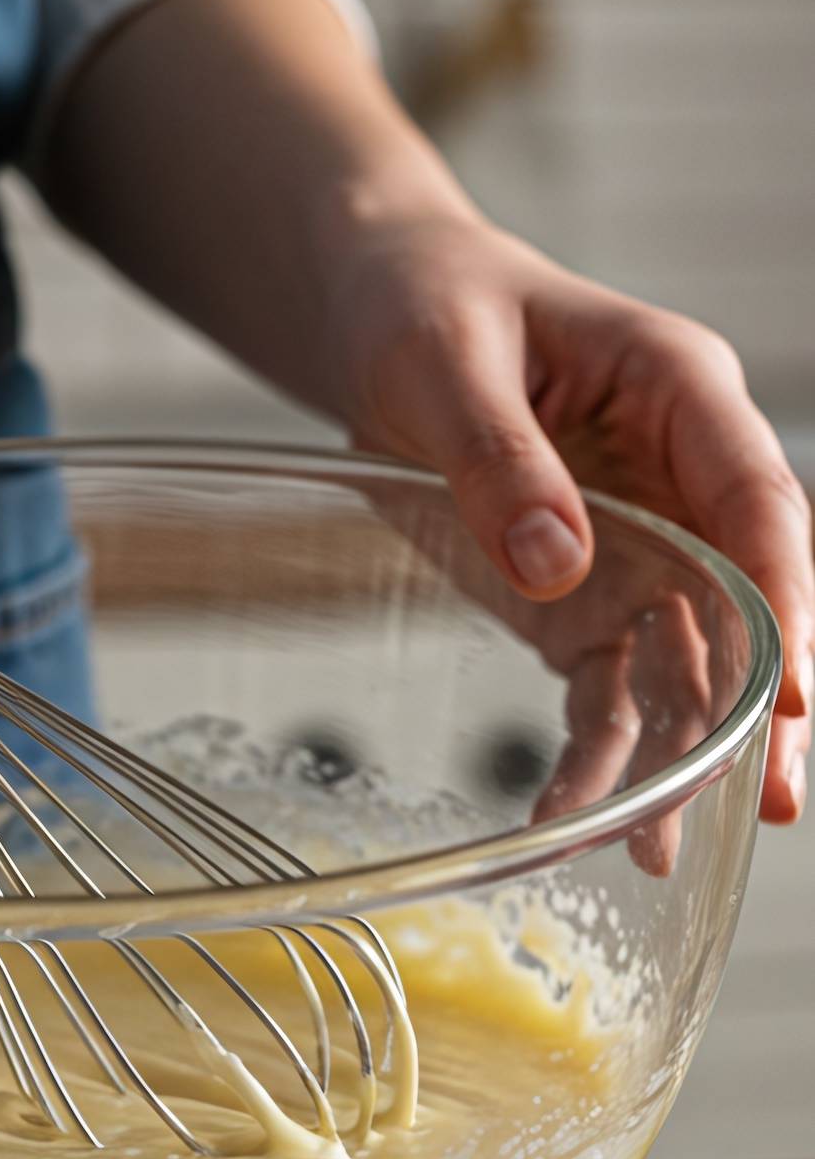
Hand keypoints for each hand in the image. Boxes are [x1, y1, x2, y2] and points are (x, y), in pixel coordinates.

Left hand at [317, 212, 812, 824]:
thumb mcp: (444, 363)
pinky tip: (577, 821)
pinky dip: (596, 754)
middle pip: (748, 599)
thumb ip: (497, 457)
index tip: (789, 689)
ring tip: (668, 850)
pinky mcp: (583, 598)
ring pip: (687, 661)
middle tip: (777, 799)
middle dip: (764, 705)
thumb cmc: (428, 308)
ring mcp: (640, 545)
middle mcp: (681, 477)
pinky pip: (605, 685)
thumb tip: (556, 564)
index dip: (784, 597)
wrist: (385, 317)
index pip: (757, 500)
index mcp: (678, 390)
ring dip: (681, 754)